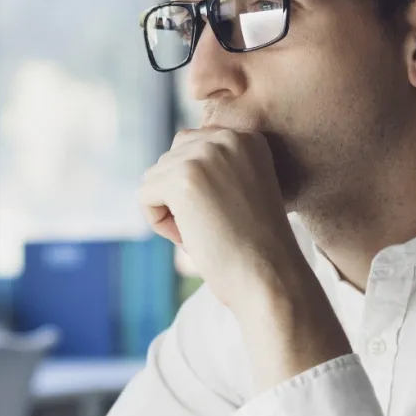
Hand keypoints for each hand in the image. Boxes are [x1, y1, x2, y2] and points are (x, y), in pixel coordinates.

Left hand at [138, 127, 306, 309]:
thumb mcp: (239, 193)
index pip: (190, 147)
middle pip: (169, 160)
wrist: (270, 276)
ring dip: (170, 213)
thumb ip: (213, 171)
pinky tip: (191, 237)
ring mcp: (205, 154)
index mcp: (247, 138)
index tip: (224, 214)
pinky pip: (144, 196)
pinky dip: (159, 224)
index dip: (196, 190)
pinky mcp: (183, 177)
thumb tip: (157, 171)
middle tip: (213, 227)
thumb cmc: (254, 249)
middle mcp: (227, 138)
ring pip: (154, 179)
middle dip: (179, 199)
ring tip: (206, 233)